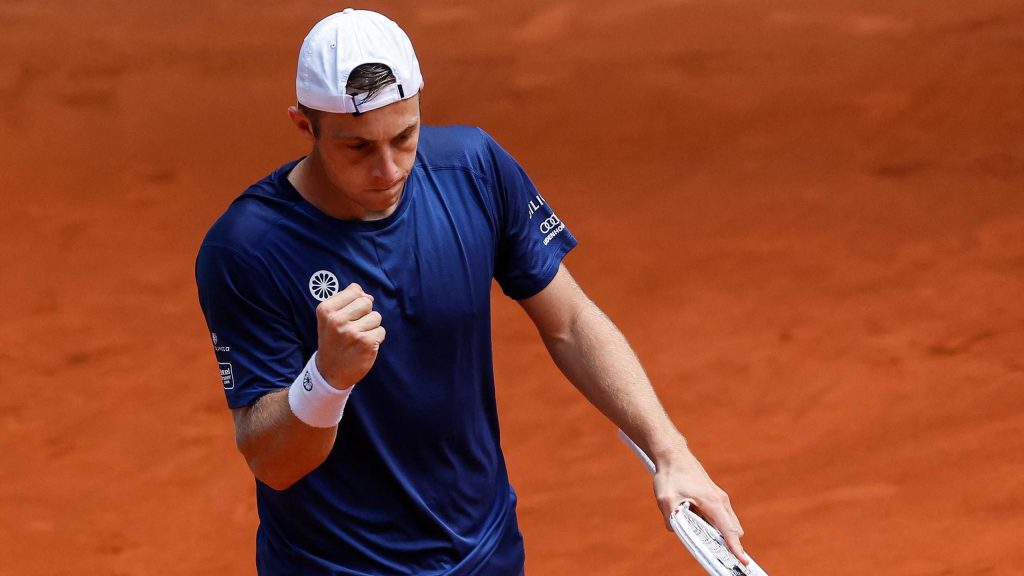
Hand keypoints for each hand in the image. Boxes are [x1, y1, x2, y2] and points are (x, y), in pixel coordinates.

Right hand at [314, 283, 385, 388]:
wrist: (330, 372)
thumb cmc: (333, 341)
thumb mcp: (330, 318)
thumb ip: (348, 301)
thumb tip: (369, 297)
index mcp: (326, 310)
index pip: (354, 290)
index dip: (355, 303)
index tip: (347, 316)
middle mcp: (337, 320)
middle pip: (367, 302)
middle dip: (365, 314)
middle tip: (353, 328)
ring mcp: (352, 332)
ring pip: (376, 316)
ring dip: (371, 327)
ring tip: (358, 338)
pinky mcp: (366, 343)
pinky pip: (381, 331)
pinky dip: (376, 338)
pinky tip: (364, 346)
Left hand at [653, 450, 748, 564]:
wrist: (673, 455)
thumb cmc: (671, 475)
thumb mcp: (665, 499)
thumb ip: (672, 519)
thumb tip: (677, 531)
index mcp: (713, 503)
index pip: (729, 531)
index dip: (736, 548)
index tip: (743, 562)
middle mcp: (721, 501)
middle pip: (733, 530)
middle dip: (727, 544)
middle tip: (714, 553)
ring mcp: (720, 498)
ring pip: (728, 523)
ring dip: (719, 533)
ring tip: (701, 535)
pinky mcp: (715, 497)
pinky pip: (721, 516)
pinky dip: (715, 524)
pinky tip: (696, 521)